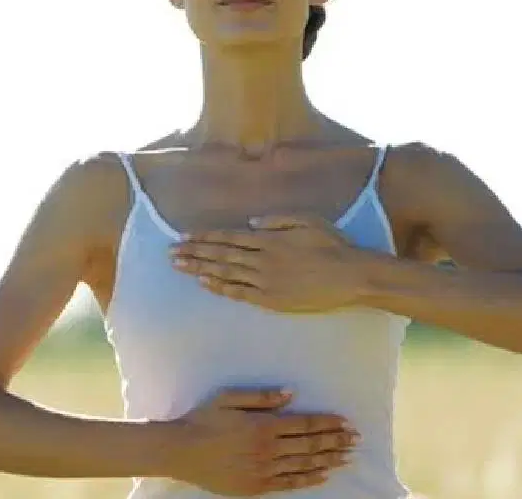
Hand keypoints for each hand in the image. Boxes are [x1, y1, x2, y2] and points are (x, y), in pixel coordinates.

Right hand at [164, 387, 358, 495]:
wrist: (180, 451)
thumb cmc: (203, 420)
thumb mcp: (229, 398)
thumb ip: (262, 396)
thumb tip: (291, 393)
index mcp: (264, 425)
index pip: (305, 424)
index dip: (328, 423)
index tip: (347, 422)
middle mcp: (268, 449)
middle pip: (310, 445)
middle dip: (336, 441)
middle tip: (356, 440)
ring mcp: (263, 470)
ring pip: (304, 465)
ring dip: (329, 460)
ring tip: (348, 457)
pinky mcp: (256, 486)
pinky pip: (289, 483)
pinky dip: (308, 479)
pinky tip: (323, 475)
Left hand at [170, 215, 371, 312]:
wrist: (351, 277)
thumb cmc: (333, 245)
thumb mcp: (307, 221)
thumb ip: (277, 220)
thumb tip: (250, 222)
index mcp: (270, 239)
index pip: (229, 237)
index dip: (205, 237)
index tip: (185, 236)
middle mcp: (263, 259)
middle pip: (221, 255)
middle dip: (194, 253)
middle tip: (170, 253)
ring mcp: (266, 281)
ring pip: (226, 274)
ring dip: (200, 270)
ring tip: (179, 267)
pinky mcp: (272, 300)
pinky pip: (240, 294)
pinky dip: (221, 288)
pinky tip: (205, 284)